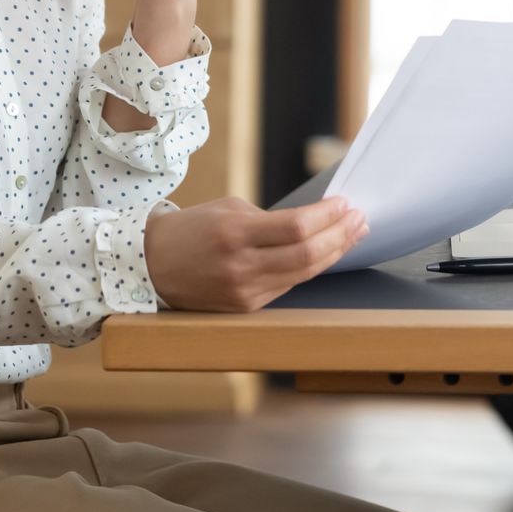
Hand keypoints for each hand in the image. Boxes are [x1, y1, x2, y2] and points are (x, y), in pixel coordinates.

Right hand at [142, 196, 368, 311]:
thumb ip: (270, 220)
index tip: (345, 204)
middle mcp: (240, 265)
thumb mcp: (228, 210)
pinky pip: (287, 286)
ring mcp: (243, 291)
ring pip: (303, 274)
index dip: (327, 216)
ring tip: (353, 236)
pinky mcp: (245, 307)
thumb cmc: (193, 229)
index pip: (296, 227)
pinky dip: (310, 269)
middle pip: (307, 254)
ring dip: (334, 253)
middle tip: (359, 219)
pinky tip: (326, 255)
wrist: (152, 264)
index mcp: (234, 233)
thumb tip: (316, 223)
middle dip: (340, 235)